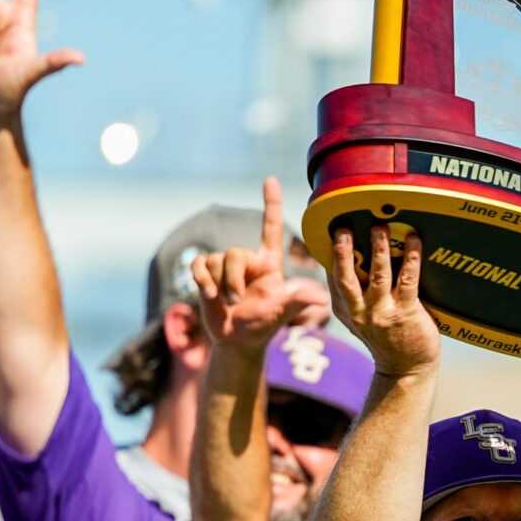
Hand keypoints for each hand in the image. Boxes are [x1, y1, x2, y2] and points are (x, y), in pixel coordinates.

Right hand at [191, 179, 314, 350]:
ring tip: (228, 303)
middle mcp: (248, 261)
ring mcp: (226, 267)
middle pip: (234, 253)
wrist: (236, 341)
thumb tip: (321, 299)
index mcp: (269, 264)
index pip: (270, 228)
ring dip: (218, 285)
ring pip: (215, 260)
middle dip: (233, 280)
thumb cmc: (262, 326)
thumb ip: (297, 303)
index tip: (271, 179)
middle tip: (238, 301)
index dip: (271, 203)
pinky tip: (209, 295)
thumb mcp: (280, 315)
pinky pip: (199, 263)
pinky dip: (201, 280)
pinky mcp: (207, 274)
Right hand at [330, 225, 439, 377]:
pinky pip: (407, 280)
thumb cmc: (388, 340)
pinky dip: (411, 257)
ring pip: (377, 275)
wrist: (406, 370)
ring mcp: (381, 313)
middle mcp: (359, 312)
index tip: (331, 234)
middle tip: (342, 229)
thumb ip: (357, 295)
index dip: (331, 257)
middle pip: (346, 277)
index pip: (333, 279)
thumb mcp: (363, 319)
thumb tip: (360, 258)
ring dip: (378, 248)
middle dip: (343, 251)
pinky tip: (414, 241)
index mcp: (346, 311)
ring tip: (379, 227)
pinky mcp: (405, 314)